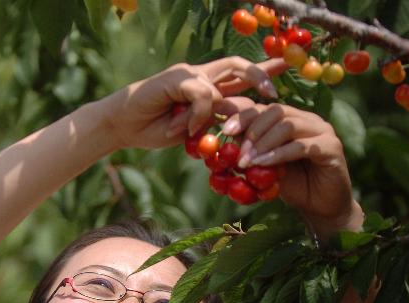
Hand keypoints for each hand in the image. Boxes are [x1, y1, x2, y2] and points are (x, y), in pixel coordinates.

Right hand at [101, 57, 287, 149]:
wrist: (121, 125)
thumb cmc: (152, 128)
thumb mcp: (189, 130)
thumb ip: (210, 122)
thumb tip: (234, 120)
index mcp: (204, 88)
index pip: (238, 77)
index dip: (263, 72)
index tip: (287, 67)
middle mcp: (198, 76)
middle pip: (237, 65)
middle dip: (261, 74)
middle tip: (273, 93)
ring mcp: (187, 74)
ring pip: (221, 80)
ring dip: (220, 108)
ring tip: (214, 126)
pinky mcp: (175, 78)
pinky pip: (201, 93)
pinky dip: (198, 113)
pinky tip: (186, 127)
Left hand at [220, 101, 363, 238]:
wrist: (320, 207)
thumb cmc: (292, 186)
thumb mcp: (266, 167)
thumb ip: (252, 152)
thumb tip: (225, 142)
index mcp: (291, 119)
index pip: (264, 108)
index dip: (243, 116)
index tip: (225, 130)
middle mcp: (307, 119)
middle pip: (276, 111)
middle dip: (252, 130)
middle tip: (237, 152)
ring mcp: (322, 130)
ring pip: (287, 125)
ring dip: (263, 144)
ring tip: (246, 162)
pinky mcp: (331, 147)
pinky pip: (301, 146)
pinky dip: (278, 154)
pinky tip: (263, 164)